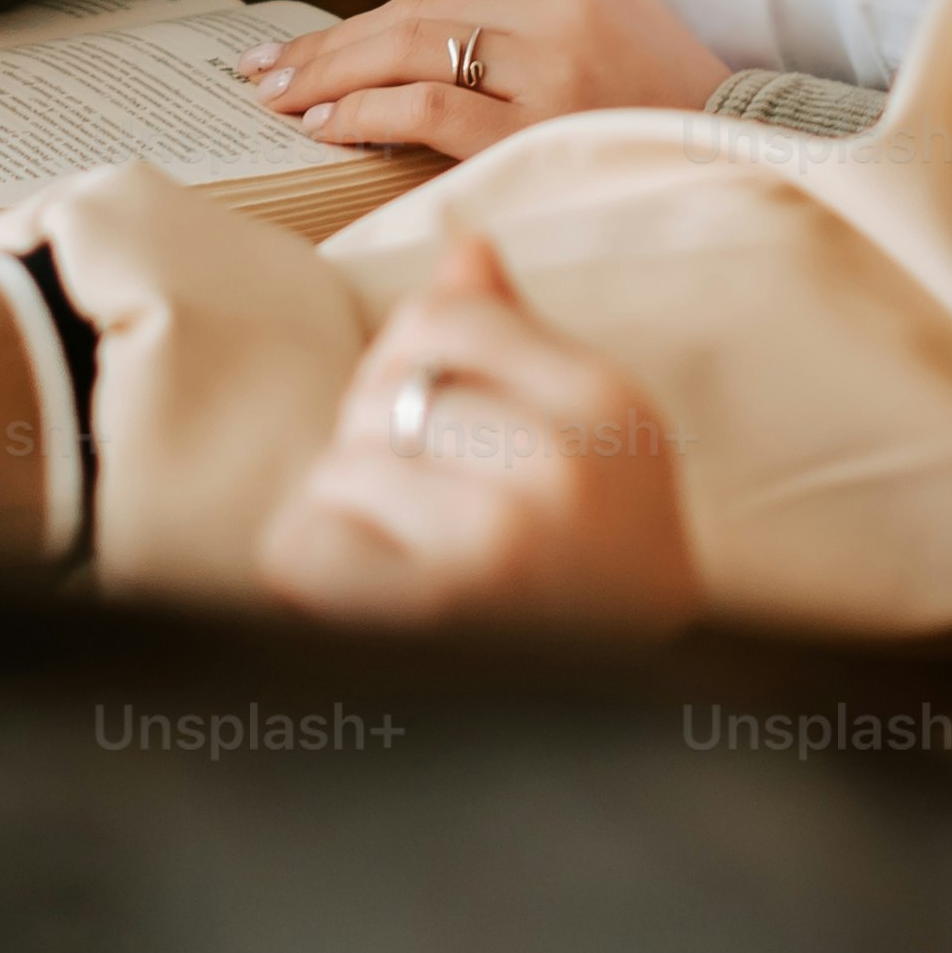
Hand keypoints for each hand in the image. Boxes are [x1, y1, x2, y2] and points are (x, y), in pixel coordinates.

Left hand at [235, 0, 735, 158]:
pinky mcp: (546, 122)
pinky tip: (326, 123)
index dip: (369, 20)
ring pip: (418, 47)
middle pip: (421, 12)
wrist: (757, 157)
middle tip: (263, 71)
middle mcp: (566, 6)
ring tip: (279, 98)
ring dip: (334, 74)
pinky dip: (371, 109)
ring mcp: (558, 63)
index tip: (309, 47)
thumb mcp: (613, 41)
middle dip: (332, 44)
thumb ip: (534, 33)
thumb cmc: (671, 117)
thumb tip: (418, 55)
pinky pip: (436, 105)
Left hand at [260, 240, 702, 632]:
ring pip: (340, 469)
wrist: (648, 703)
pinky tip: (372, 591)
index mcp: (603, 407)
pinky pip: (303, 545)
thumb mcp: (600, 439)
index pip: (445, 318)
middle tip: (428, 505)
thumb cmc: (605, 561)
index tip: (436, 415)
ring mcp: (493, 543)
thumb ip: (521, 340)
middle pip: (385, 392)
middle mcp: (557, 467)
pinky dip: (315, 568)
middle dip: (382, 442)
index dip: (412, 359)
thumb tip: (462, 249)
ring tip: (412, 556)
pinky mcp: (428, 616)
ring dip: (351, 513)